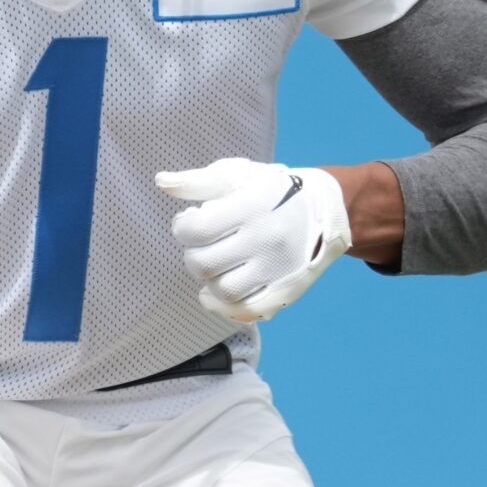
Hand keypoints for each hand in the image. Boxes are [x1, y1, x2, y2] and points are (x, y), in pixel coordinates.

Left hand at [156, 159, 351, 321]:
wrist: (325, 208)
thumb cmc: (272, 189)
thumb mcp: (237, 175)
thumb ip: (198, 181)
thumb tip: (161, 182)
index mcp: (253, 206)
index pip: (197, 230)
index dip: (183, 227)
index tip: (190, 221)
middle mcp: (267, 239)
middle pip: (205, 264)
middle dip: (192, 255)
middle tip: (201, 244)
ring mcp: (278, 269)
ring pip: (224, 291)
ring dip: (206, 280)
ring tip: (211, 264)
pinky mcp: (286, 290)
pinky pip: (248, 310)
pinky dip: (223, 307)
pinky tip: (213, 294)